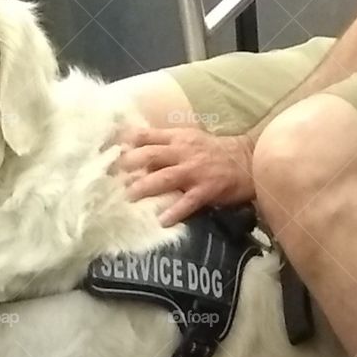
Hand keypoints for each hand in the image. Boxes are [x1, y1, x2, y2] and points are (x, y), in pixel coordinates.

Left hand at [118, 126, 254, 225]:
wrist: (249, 159)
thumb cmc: (216, 151)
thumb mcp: (190, 139)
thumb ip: (165, 143)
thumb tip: (134, 150)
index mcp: (178, 138)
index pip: (146, 136)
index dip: (125, 143)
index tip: (106, 151)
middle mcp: (184, 152)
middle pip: (150, 156)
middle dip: (129, 165)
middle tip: (112, 177)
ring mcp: (195, 171)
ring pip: (164, 178)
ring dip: (145, 187)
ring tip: (129, 197)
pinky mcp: (207, 189)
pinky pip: (188, 201)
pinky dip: (175, 211)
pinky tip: (163, 220)